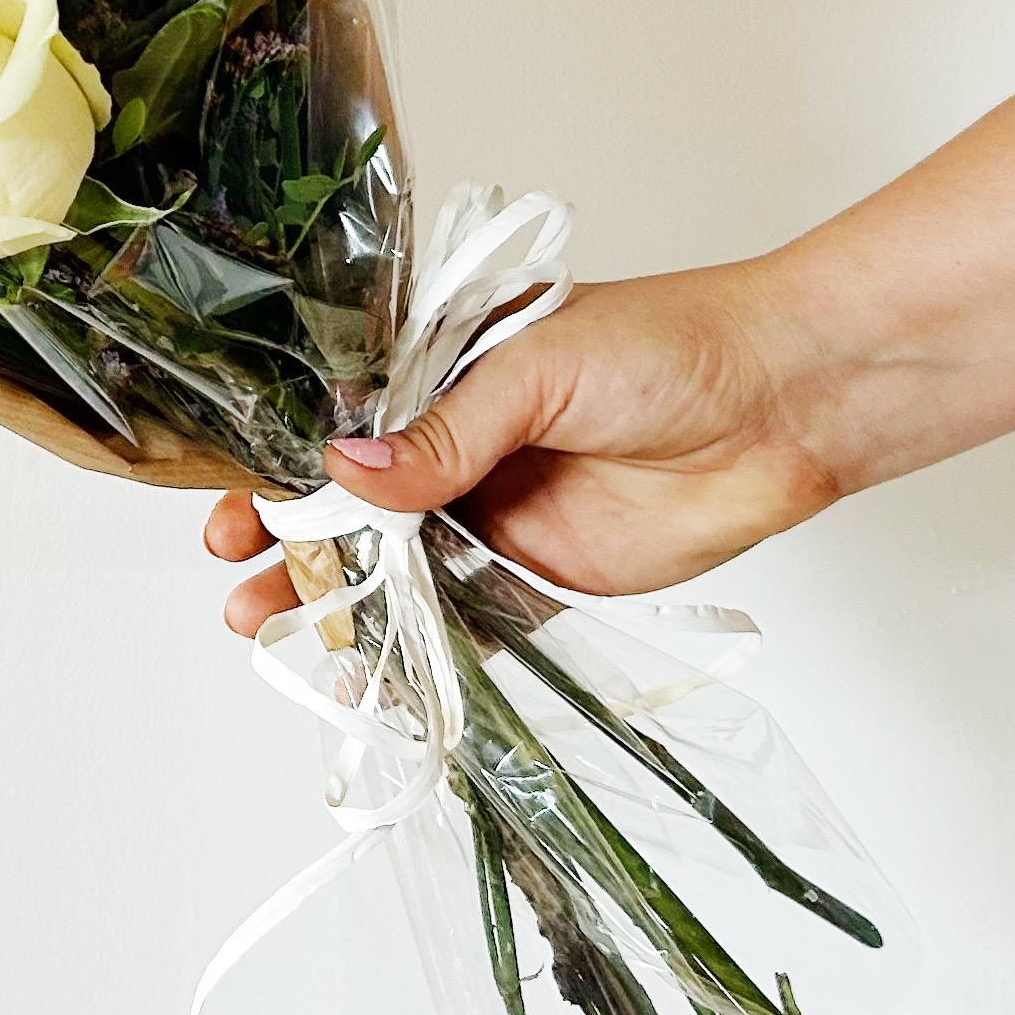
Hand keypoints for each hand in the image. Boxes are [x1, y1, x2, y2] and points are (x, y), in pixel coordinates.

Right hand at [206, 262, 845, 631]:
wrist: (783, 402)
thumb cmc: (669, 344)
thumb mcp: (540, 367)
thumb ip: (445, 432)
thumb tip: (343, 472)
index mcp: (445, 373)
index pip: (340, 425)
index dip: (281, 468)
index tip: (231, 508)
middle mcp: (460, 446)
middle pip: (352, 507)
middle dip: (290, 544)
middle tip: (238, 582)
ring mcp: (496, 513)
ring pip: (393, 569)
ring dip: (336, 601)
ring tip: (272, 630)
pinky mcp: (542, 577)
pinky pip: (463, 621)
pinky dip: (412, 648)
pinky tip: (364, 670)